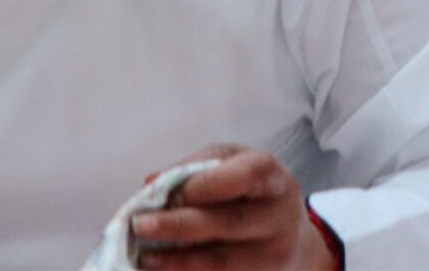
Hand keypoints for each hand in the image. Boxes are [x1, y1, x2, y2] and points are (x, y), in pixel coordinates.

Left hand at [127, 146, 332, 269]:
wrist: (289, 239)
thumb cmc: (251, 194)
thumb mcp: (234, 166)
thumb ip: (196, 169)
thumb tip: (152, 183)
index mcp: (274, 178)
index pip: (245, 176)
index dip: (204, 184)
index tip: (165, 193)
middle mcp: (280, 216)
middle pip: (229, 222)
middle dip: (178, 225)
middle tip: (139, 226)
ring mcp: (273, 254)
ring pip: (220, 261)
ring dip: (177, 261)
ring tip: (144, 259)